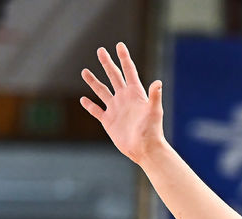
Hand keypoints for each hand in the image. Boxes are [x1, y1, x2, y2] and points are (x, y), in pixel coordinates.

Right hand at [80, 43, 166, 165]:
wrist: (145, 149)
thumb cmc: (152, 130)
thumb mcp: (155, 111)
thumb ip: (155, 96)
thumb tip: (158, 82)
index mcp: (135, 94)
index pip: (129, 71)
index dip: (124, 58)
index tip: (120, 45)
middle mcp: (124, 99)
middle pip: (114, 76)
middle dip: (107, 63)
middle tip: (100, 50)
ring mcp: (116, 109)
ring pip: (102, 91)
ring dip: (93, 82)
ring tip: (84, 71)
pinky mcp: (109, 121)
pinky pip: (97, 111)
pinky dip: (89, 105)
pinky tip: (83, 99)